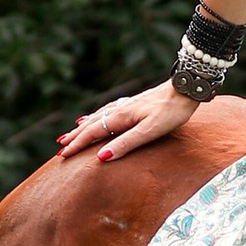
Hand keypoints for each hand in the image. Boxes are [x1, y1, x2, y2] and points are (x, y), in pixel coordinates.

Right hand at [54, 83, 200, 166]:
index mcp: (120, 117)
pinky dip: (98, 115)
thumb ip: (126, 143)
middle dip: (75, 136)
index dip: (77, 144)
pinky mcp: (135, 103)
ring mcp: (127, 105)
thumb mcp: (149, 131)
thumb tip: (101, 157)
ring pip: (99, 116)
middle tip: (60, 146)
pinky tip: (98, 115)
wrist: (185, 88)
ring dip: (84, 125)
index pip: (92, 132)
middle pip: (91, 123)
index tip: (62, 154)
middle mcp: (120, 109)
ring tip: (72, 131)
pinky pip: (108, 110)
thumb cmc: (171, 112)